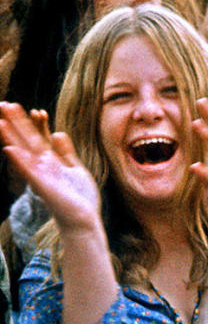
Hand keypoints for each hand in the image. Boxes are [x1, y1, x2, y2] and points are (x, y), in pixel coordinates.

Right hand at [0, 103, 100, 233]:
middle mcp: (42, 166)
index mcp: (51, 162)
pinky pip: (28, 171)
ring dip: (12, 137)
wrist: (83, 219)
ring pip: (24, 152)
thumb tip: (58, 132)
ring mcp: (40, 175)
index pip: (39, 138)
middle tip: (5, 104)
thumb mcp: (75, 169)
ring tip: (0, 121)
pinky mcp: (42, 186)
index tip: (28, 107)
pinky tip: (9, 148)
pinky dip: (19, 160)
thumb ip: (66, 152)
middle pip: (27, 140)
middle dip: (17, 123)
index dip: (33, 123)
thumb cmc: (79, 198)